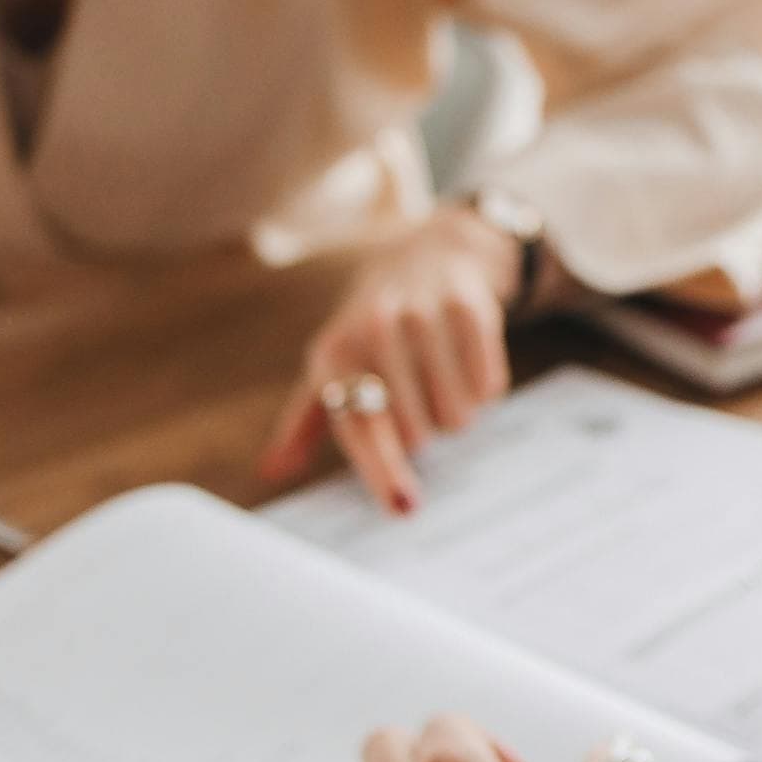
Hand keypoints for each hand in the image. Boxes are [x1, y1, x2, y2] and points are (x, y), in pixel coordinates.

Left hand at [258, 206, 522, 510]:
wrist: (426, 254)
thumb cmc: (372, 328)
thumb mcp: (331, 364)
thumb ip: (304, 422)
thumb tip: (272, 470)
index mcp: (334, 353)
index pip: (362, 428)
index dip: (383, 471)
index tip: (404, 507)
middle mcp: (374, 330)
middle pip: (417, 434)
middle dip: (422, 431)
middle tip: (416, 395)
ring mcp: (423, 315)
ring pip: (456, 416)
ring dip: (455, 412)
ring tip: (440, 377)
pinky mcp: (470, 309)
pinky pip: (488, 386)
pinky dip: (483, 389)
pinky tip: (466, 363)